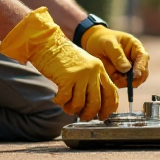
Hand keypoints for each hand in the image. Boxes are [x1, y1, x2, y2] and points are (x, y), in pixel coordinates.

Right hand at [0, 7, 117, 119]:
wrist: (47, 42)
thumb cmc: (62, 56)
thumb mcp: (83, 65)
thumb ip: (91, 80)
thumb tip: (94, 105)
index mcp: (99, 68)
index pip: (112, 92)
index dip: (109, 108)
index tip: (103, 116)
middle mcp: (93, 71)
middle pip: (97, 102)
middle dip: (89, 114)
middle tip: (82, 117)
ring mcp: (81, 74)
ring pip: (80, 104)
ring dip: (72, 110)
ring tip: (66, 106)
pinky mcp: (67, 78)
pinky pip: (66, 99)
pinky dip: (60, 102)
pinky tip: (56, 99)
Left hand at [81, 26, 149, 87]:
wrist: (91, 43)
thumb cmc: (102, 39)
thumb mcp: (108, 43)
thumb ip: (117, 55)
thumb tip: (127, 69)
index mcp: (135, 47)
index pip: (143, 57)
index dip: (141, 66)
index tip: (135, 75)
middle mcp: (134, 59)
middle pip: (142, 72)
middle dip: (136, 78)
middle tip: (127, 81)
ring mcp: (128, 70)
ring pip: (134, 81)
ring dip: (126, 82)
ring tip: (115, 77)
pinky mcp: (120, 77)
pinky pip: (122, 84)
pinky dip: (118, 83)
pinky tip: (111, 77)